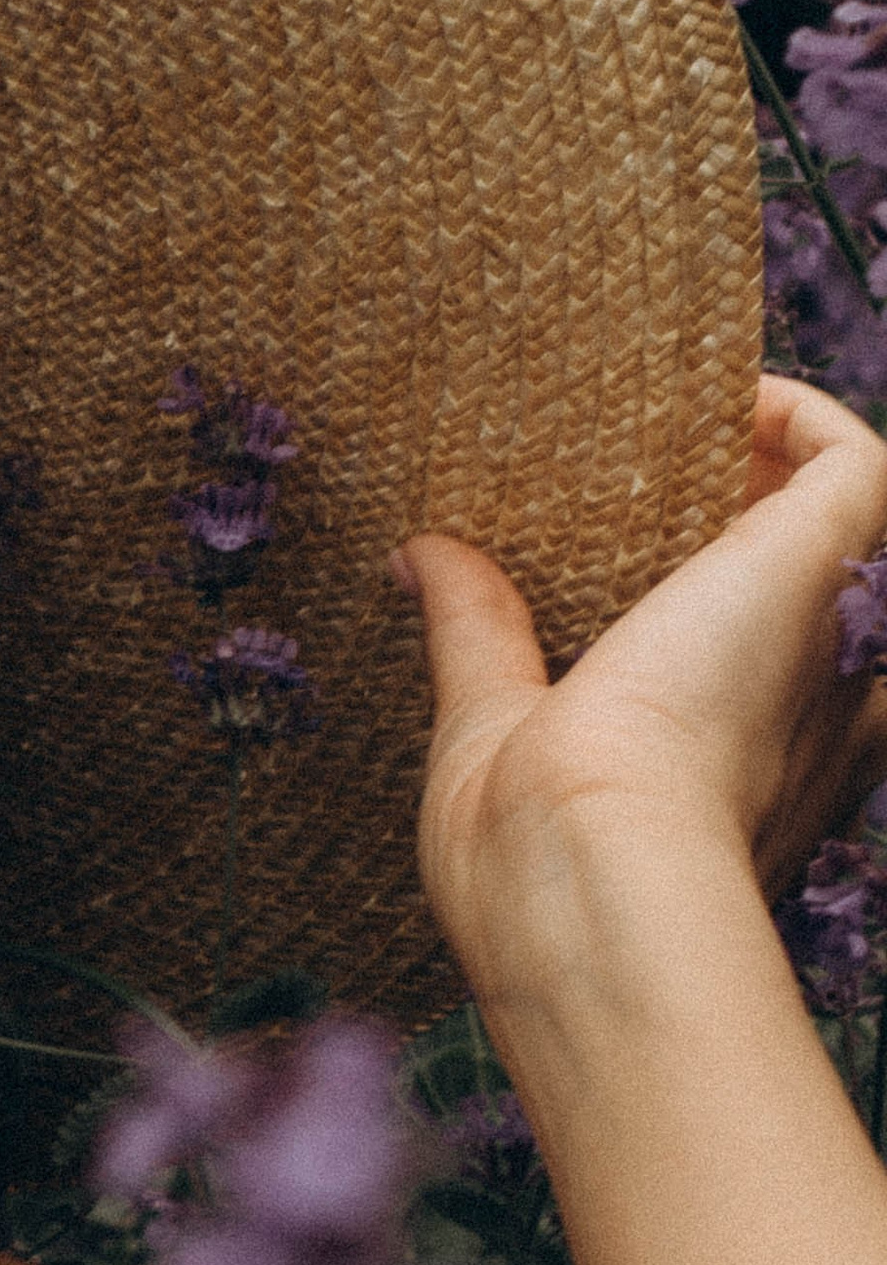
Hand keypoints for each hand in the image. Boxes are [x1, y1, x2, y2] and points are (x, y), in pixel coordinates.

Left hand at [403, 376, 886, 1004]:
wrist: (588, 873)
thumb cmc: (529, 848)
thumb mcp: (490, 725)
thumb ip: (474, 634)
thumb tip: (420, 558)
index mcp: (752, 763)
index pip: (767, 658)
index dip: (720, 587)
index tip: (636, 532)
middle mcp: (817, 703)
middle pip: (817, 584)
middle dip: (753, 515)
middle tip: (662, 468)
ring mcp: (833, 635)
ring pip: (850, 520)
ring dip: (780, 457)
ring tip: (693, 417)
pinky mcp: (828, 565)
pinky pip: (856, 462)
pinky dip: (800, 414)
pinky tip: (727, 391)